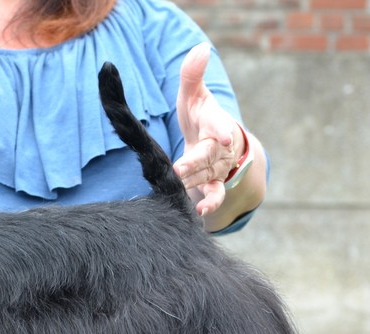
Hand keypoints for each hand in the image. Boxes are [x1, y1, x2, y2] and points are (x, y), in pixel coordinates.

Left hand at [173, 43, 242, 216]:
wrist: (211, 141)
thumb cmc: (199, 115)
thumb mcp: (193, 94)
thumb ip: (192, 75)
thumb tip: (201, 48)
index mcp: (214, 122)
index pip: (219, 124)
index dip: (221, 130)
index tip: (223, 136)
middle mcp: (218, 147)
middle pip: (208, 155)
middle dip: (196, 162)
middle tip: (181, 168)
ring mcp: (216, 167)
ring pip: (208, 176)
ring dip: (196, 184)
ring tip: (185, 191)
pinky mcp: (211, 183)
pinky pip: (214, 194)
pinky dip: (210, 203)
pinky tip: (201, 212)